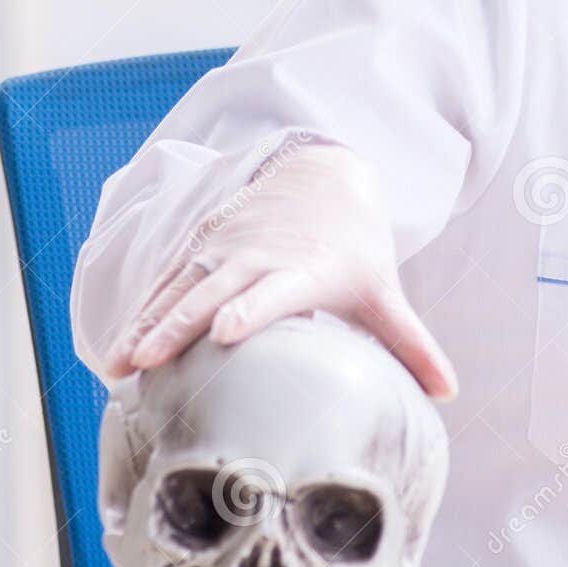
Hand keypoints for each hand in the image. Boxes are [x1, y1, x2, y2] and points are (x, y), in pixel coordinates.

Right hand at [103, 139, 457, 398]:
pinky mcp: (203, 245)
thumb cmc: (354, 245)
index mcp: (303, 268)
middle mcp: (256, 255)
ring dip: (147, 324)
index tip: (227, 331)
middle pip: (213, 291)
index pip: (276, 290)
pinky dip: (141, 311)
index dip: (253, 309)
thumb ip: (411, 343)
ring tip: (119, 366)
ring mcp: (224, 248)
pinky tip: (117, 349)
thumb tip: (449, 391)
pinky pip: (165, 280)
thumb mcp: (382, 290)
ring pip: (178, 287)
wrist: (322, 175)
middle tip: (147, 359)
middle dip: (179, 323)